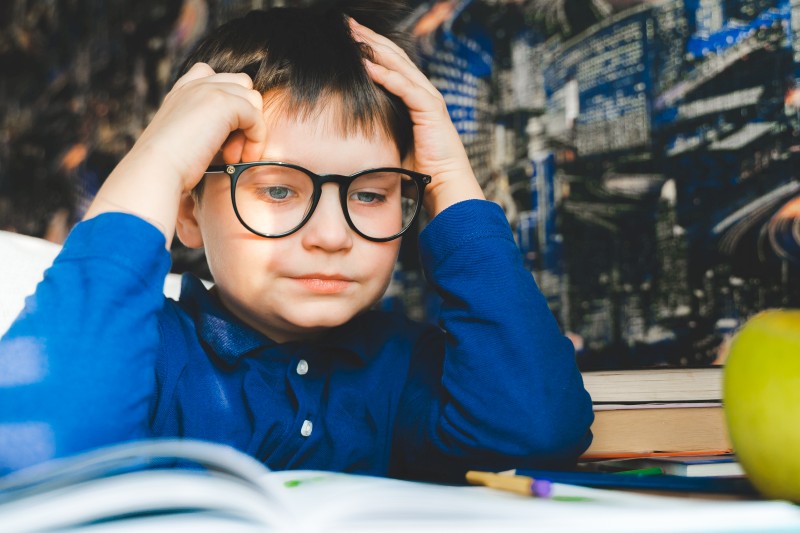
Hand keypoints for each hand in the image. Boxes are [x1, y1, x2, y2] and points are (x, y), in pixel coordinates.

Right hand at [132, 62, 267, 191]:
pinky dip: (257, 138)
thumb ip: (203, 125)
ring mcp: (209, 89)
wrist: (156, 169)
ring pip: (252, 99)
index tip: (223, 135)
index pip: (214, 76)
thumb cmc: (167, 166)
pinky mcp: (223, 103)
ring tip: (235, 156)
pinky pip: (256, 116)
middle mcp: (195, 84)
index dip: (229, 101)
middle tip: (232, 149)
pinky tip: (243, 158)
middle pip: (241, 85)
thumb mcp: (184, 138)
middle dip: (244, 116)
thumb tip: (232, 135)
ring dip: (251, 129)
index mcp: (182, 91)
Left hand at [349, 18, 483, 216]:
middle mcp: (423, 93)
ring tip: (354, 35)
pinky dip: (386, 74)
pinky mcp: (431, 109)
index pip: (390, 65)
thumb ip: (379, 129)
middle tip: (347, 24)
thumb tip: (351, 130)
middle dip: (370, 39)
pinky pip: (404, 86)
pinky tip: (367, 64)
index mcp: (414, 99)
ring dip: (375, 48)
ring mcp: (428, 98)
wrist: (444, 185)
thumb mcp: (392, 142)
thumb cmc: (420, 171)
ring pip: (399, 65)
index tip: (348, 38)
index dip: (370, 48)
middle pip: (394, 57)